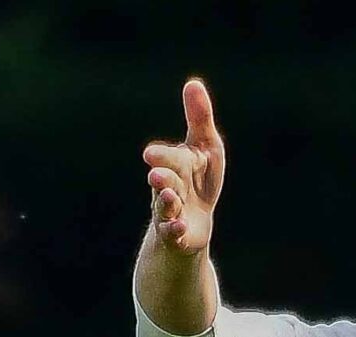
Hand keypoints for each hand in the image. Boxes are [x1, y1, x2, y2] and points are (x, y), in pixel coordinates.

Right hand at [145, 78, 224, 256]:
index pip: (169, 158)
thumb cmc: (199, 180)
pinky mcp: (176, 234)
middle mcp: (168, 188)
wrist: (194, 224)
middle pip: (164, 182)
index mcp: (175, 165)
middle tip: (155, 175)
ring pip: (165, 206)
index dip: (162, 156)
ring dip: (167, 201)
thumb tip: (192, 83)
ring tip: (170, 197)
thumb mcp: (205, 147)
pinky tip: (180, 225)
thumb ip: (199, 118)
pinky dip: (175, 229)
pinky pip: (172, 232)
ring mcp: (170, 212)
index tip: (150, 154)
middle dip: (161, 178)